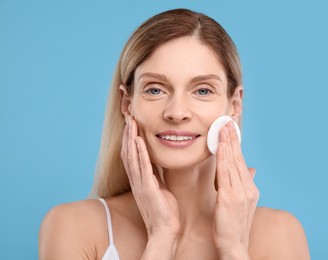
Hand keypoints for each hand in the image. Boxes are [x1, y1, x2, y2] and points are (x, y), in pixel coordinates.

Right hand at [120, 116, 179, 238]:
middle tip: (128, 116)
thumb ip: (155, 174)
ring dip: (131, 138)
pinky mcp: (148, 189)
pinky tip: (139, 141)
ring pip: (132, 157)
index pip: (131, 155)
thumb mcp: (159, 187)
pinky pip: (143, 168)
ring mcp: (140, 184)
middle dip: (128, 133)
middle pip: (128, 152)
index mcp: (139, 179)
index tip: (131, 123)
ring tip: (131, 122)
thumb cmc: (164, 210)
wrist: (165, 229)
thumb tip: (156, 161)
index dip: (130, 139)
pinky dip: (140, 153)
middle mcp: (136, 180)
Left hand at [213, 121, 259, 257]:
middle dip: (233, 139)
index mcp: (250, 189)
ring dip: (228, 144)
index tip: (232, 130)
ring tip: (224, 128)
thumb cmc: (234, 226)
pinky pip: (225, 174)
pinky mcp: (230, 198)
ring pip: (233, 163)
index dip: (236, 145)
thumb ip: (246, 185)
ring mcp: (240, 193)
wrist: (234, 245)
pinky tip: (220, 147)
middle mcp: (248, 188)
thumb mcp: (243, 204)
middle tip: (227, 122)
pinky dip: (223, 158)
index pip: (241, 162)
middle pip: (238, 159)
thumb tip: (251, 169)